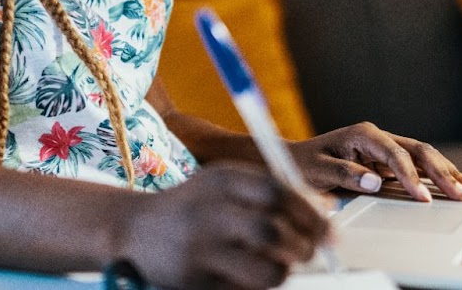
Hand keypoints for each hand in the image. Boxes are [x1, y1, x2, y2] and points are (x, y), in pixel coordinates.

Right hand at [114, 162, 333, 289]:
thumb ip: (270, 191)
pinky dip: (260, 286)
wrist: (133, 229)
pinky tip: (253, 276)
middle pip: (273, 230)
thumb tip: (325, 209)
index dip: (310, 213)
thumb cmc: (194, 206)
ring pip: (267, 269)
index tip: (327, 227)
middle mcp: (209, 212)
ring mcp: (200, 250)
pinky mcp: (196, 282)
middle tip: (310, 251)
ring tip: (282, 265)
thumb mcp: (225, 184)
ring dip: (286, 270)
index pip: (277, 192)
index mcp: (220, 181)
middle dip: (304, 245)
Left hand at [289, 122, 461, 202]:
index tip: (421, 197)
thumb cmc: (304, 164)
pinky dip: (440, 177)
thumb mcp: (318, 170)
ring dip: (448, 173)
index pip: (396, 153)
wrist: (296, 161)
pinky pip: (420, 168)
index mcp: (364, 134)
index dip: (411, 176)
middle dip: (442, 173)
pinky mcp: (390, 163)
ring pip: (426, 158)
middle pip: (419, 151)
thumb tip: (376, 182)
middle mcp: (379, 138)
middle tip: (459, 194)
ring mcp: (387, 149)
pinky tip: (458, 184)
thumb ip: (346, 175)